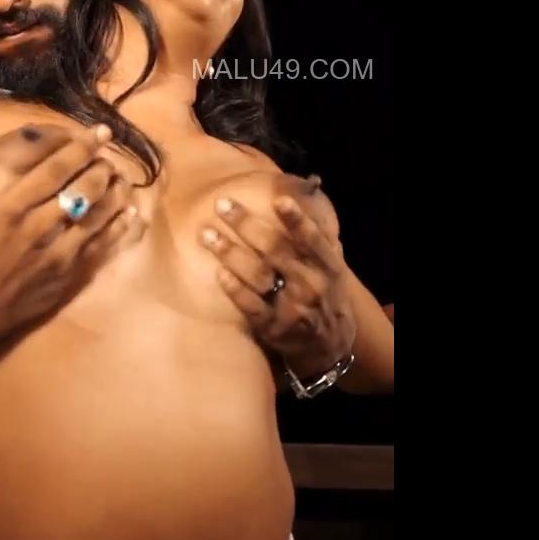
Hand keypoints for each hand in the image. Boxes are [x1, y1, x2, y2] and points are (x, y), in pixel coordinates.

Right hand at [0, 122, 144, 353]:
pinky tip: (129, 214)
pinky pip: (101, 249)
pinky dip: (119, 229)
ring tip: (122, 179)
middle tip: (109, 156)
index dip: (80, 148)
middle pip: (83, 190)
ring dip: (114, 194)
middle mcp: (37, 229)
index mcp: (8, 209)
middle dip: (102, 168)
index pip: (53, 171)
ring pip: (98, 218)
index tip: (99, 132)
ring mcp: (56, 256)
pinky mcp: (67, 278)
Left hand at [201, 176, 357, 382]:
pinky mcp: (273, 327)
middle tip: (222, 204)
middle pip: (276, 251)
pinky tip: (219, 272)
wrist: (330, 346)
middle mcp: (311, 285)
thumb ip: (318, 237)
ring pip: (259, 276)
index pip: (312, 239)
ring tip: (207, 234)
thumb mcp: (331, 266)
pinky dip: (235, 289)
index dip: (297, 220)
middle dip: (247, 224)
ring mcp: (292, 308)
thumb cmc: (326, 294)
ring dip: (230, 252)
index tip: (278, 200)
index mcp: (328, 266)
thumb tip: (303, 194)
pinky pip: (251, 306)